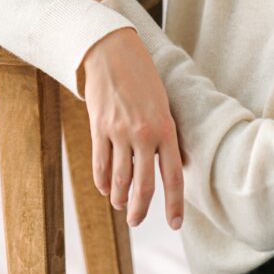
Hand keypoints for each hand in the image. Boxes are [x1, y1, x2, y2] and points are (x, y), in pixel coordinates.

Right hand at [80, 28, 183, 230]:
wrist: (112, 51)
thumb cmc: (142, 76)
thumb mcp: (162, 103)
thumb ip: (164, 134)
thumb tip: (167, 165)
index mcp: (165, 128)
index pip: (173, 175)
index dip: (174, 204)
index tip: (175, 223)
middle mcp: (143, 133)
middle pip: (143, 185)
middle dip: (140, 210)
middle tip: (137, 221)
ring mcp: (119, 131)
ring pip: (119, 179)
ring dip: (119, 198)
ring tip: (120, 205)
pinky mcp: (98, 127)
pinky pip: (100, 164)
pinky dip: (102, 182)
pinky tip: (105, 188)